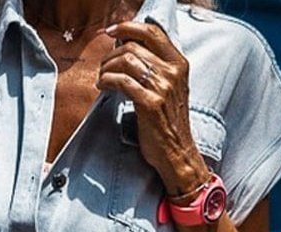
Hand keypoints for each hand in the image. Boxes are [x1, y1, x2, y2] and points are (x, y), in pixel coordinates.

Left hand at [98, 18, 211, 198]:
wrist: (177, 154)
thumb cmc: (169, 124)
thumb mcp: (170, 89)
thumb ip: (157, 68)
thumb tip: (128, 49)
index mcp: (179, 64)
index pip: (152, 32)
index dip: (129, 27)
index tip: (112, 31)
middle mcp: (172, 73)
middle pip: (133, 46)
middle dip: (111, 54)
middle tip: (103, 67)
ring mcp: (162, 88)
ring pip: (125, 61)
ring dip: (106, 68)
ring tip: (101, 78)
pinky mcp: (150, 104)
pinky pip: (121, 81)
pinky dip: (107, 81)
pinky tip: (103, 87)